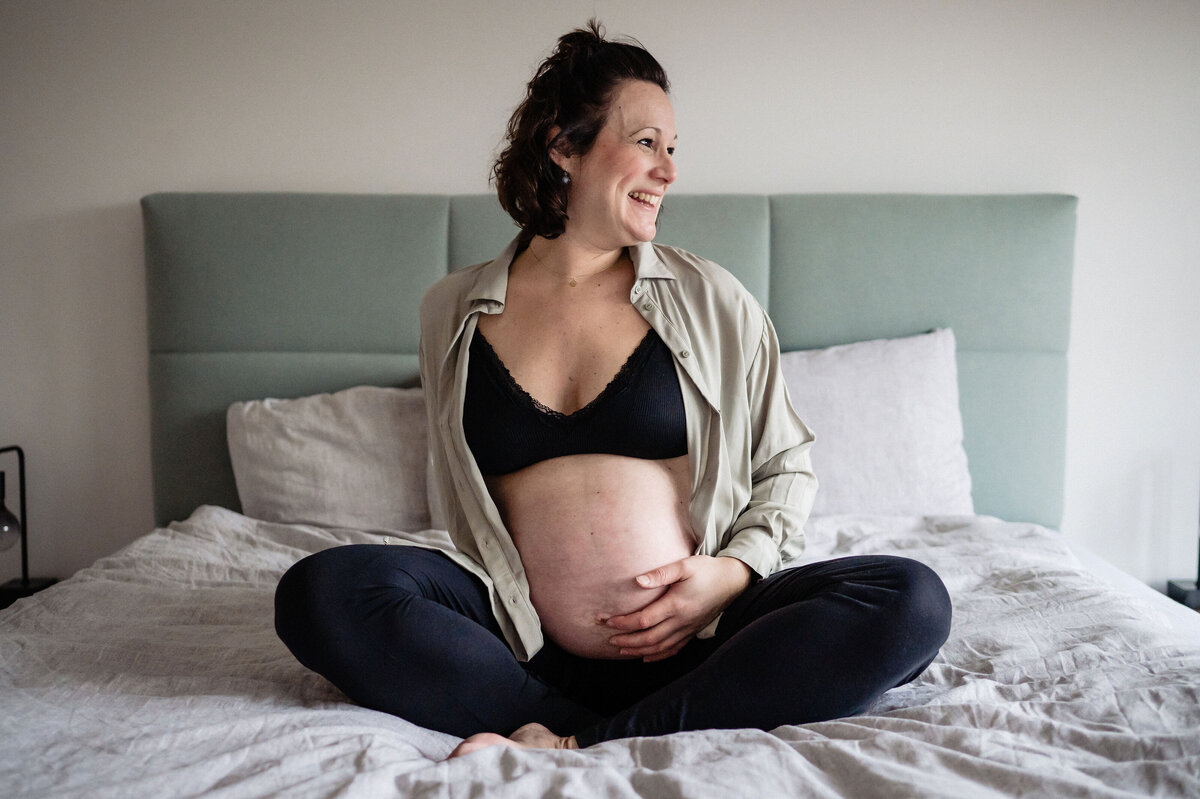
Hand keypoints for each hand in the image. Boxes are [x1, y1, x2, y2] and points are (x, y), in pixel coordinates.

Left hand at [603, 555, 751, 661]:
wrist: (733, 581)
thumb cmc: (707, 570)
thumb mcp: (685, 565)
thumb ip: (661, 573)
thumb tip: (637, 581)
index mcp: (676, 605)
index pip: (644, 619)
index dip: (623, 623)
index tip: (607, 621)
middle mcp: (682, 621)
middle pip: (649, 639)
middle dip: (626, 641)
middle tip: (608, 639)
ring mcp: (688, 629)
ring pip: (660, 647)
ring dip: (638, 651)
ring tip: (621, 650)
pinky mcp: (693, 632)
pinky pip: (674, 649)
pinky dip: (658, 656)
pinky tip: (646, 658)